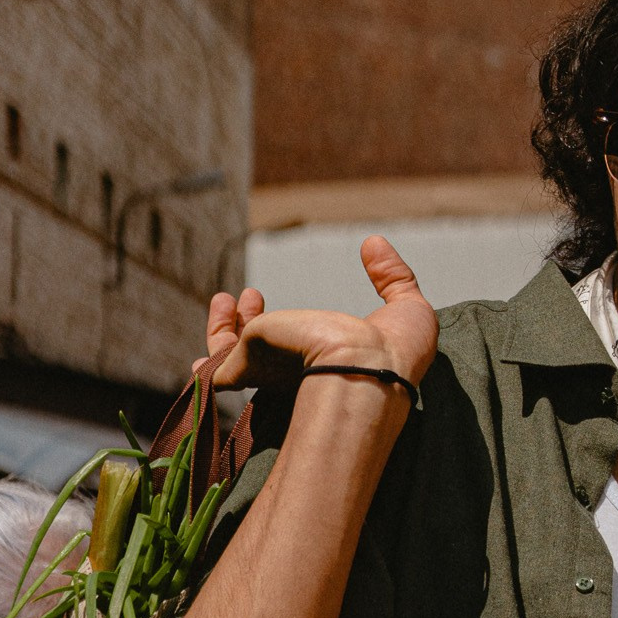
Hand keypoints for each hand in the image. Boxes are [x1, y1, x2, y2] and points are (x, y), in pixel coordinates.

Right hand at [197, 237, 438, 398]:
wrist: (368, 370)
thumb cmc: (395, 351)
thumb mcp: (406, 305)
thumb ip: (391, 276)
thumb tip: (374, 243)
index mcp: (328, 364)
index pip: (298, 356)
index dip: (284, 334)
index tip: (272, 302)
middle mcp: (294, 374)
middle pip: (258, 357)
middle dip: (246, 327)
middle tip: (247, 296)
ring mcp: (268, 371)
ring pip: (232, 356)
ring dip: (222, 328)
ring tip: (225, 299)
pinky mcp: (247, 365)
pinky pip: (216, 371)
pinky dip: (211, 352)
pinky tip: (213, 329)